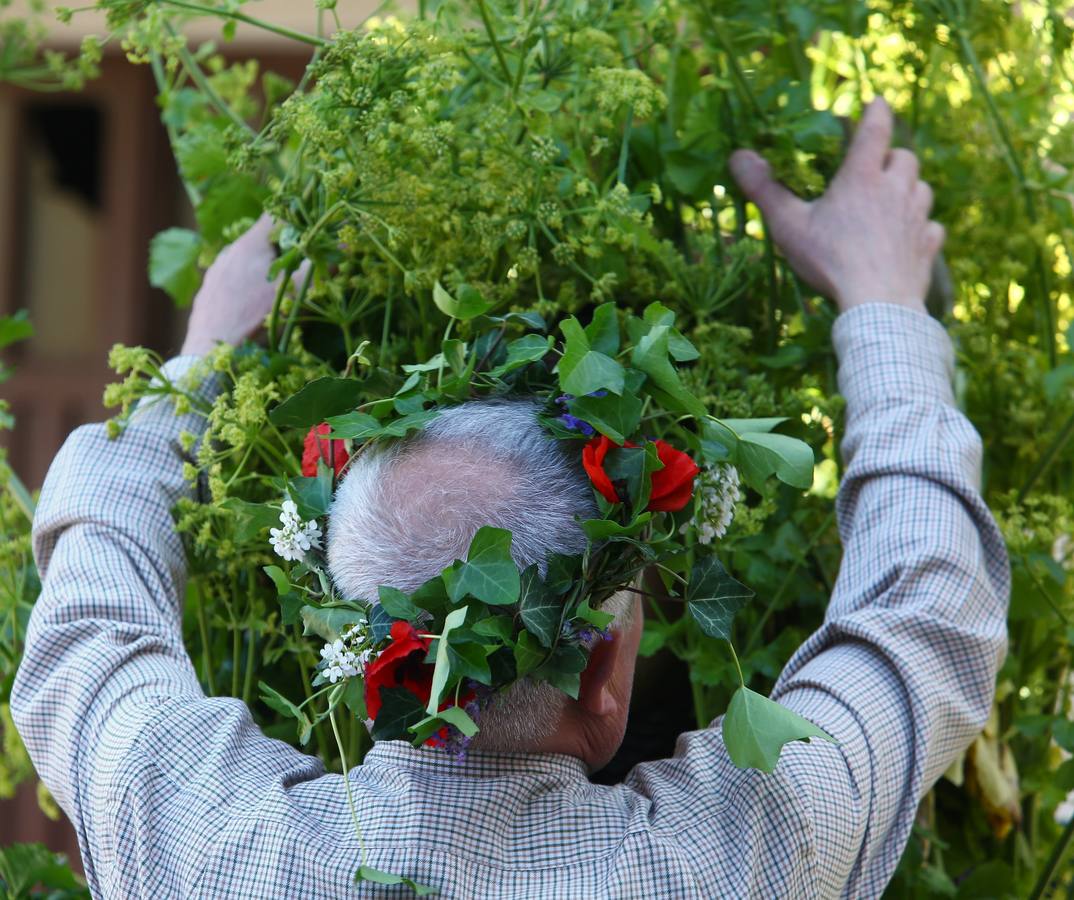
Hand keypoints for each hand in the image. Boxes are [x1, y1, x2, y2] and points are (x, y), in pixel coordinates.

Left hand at [180, 215, 307, 355]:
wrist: (211, 354)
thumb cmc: (256, 320)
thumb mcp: (294, 293)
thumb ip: (317, 266)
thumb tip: (345, 243)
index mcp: (249, 245)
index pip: (274, 216)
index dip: (295, 217)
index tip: (312, 225)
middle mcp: (228, 252)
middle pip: (261, 240)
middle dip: (283, 248)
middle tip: (303, 263)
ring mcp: (215, 272)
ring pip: (246, 261)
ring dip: (265, 268)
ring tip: (280, 289)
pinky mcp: (208, 292)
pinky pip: (233, 279)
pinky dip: (248, 284)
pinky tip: (256, 306)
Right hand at [728, 98, 943, 313]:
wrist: (876, 304)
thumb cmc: (829, 260)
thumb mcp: (788, 225)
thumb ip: (764, 189)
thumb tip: (738, 155)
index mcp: (863, 176)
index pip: (876, 128)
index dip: (876, 111)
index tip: (876, 102)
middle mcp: (896, 189)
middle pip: (905, 157)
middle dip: (891, 158)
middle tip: (875, 168)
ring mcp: (917, 218)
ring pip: (922, 188)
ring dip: (908, 189)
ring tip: (891, 202)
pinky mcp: (928, 246)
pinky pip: (931, 227)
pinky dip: (920, 227)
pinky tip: (907, 237)